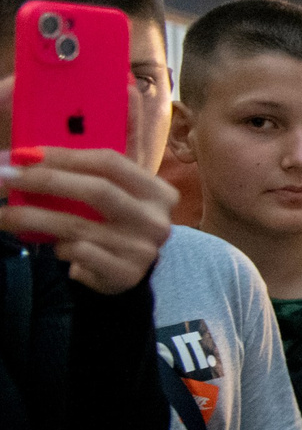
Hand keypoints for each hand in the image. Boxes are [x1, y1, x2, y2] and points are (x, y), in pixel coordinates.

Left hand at [0, 148, 176, 292]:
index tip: (27, 154)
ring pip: (77, 226)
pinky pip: (78, 253)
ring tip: (3, 215)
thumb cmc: (114, 224)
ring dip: (32, 217)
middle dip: (45, 180)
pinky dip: (58, 247)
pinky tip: (51, 246)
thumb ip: (86, 177)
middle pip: (97, 190)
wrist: (132, 271)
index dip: (66, 155)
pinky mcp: (125, 274)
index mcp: (157, 191)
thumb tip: (28, 157)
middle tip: (7, 176)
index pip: (110, 162)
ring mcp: (142, 249)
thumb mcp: (114, 197)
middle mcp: (155, 220)